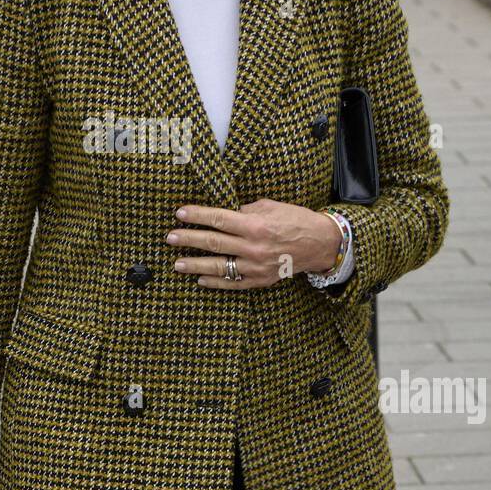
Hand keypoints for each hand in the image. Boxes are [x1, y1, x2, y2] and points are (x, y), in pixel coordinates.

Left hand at [165, 199, 341, 289]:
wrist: (320, 244)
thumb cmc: (295, 220)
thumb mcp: (270, 206)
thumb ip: (244, 211)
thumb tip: (223, 214)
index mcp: (255, 225)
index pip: (218, 219)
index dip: (197, 216)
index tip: (179, 213)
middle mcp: (253, 247)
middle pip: (213, 242)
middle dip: (188, 240)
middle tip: (170, 238)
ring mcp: (256, 266)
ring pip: (219, 266)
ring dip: (195, 265)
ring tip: (177, 263)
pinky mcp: (260, 280)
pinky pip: (233, 283)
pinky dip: (215, 282)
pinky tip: (200, 279)